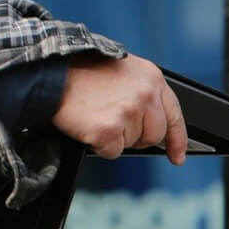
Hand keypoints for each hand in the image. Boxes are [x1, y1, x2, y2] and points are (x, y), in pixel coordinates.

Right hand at [51, 54, 186, 164]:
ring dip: (114, 137)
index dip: (177, 139)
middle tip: (113, 123)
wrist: (52, 73)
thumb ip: (142, 92)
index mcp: (151, 78)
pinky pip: (112, 151)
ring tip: (96, 115)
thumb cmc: (81, 71)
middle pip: (153, 135)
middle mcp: (145, 95)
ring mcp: (128, 113)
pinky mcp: (109, 130)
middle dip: (135, 136)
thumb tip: (150, 121)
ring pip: (132, 144)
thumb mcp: (122, 71)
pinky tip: (89, 125)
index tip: (177, 156)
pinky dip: (99, 145)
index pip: (174, 115)